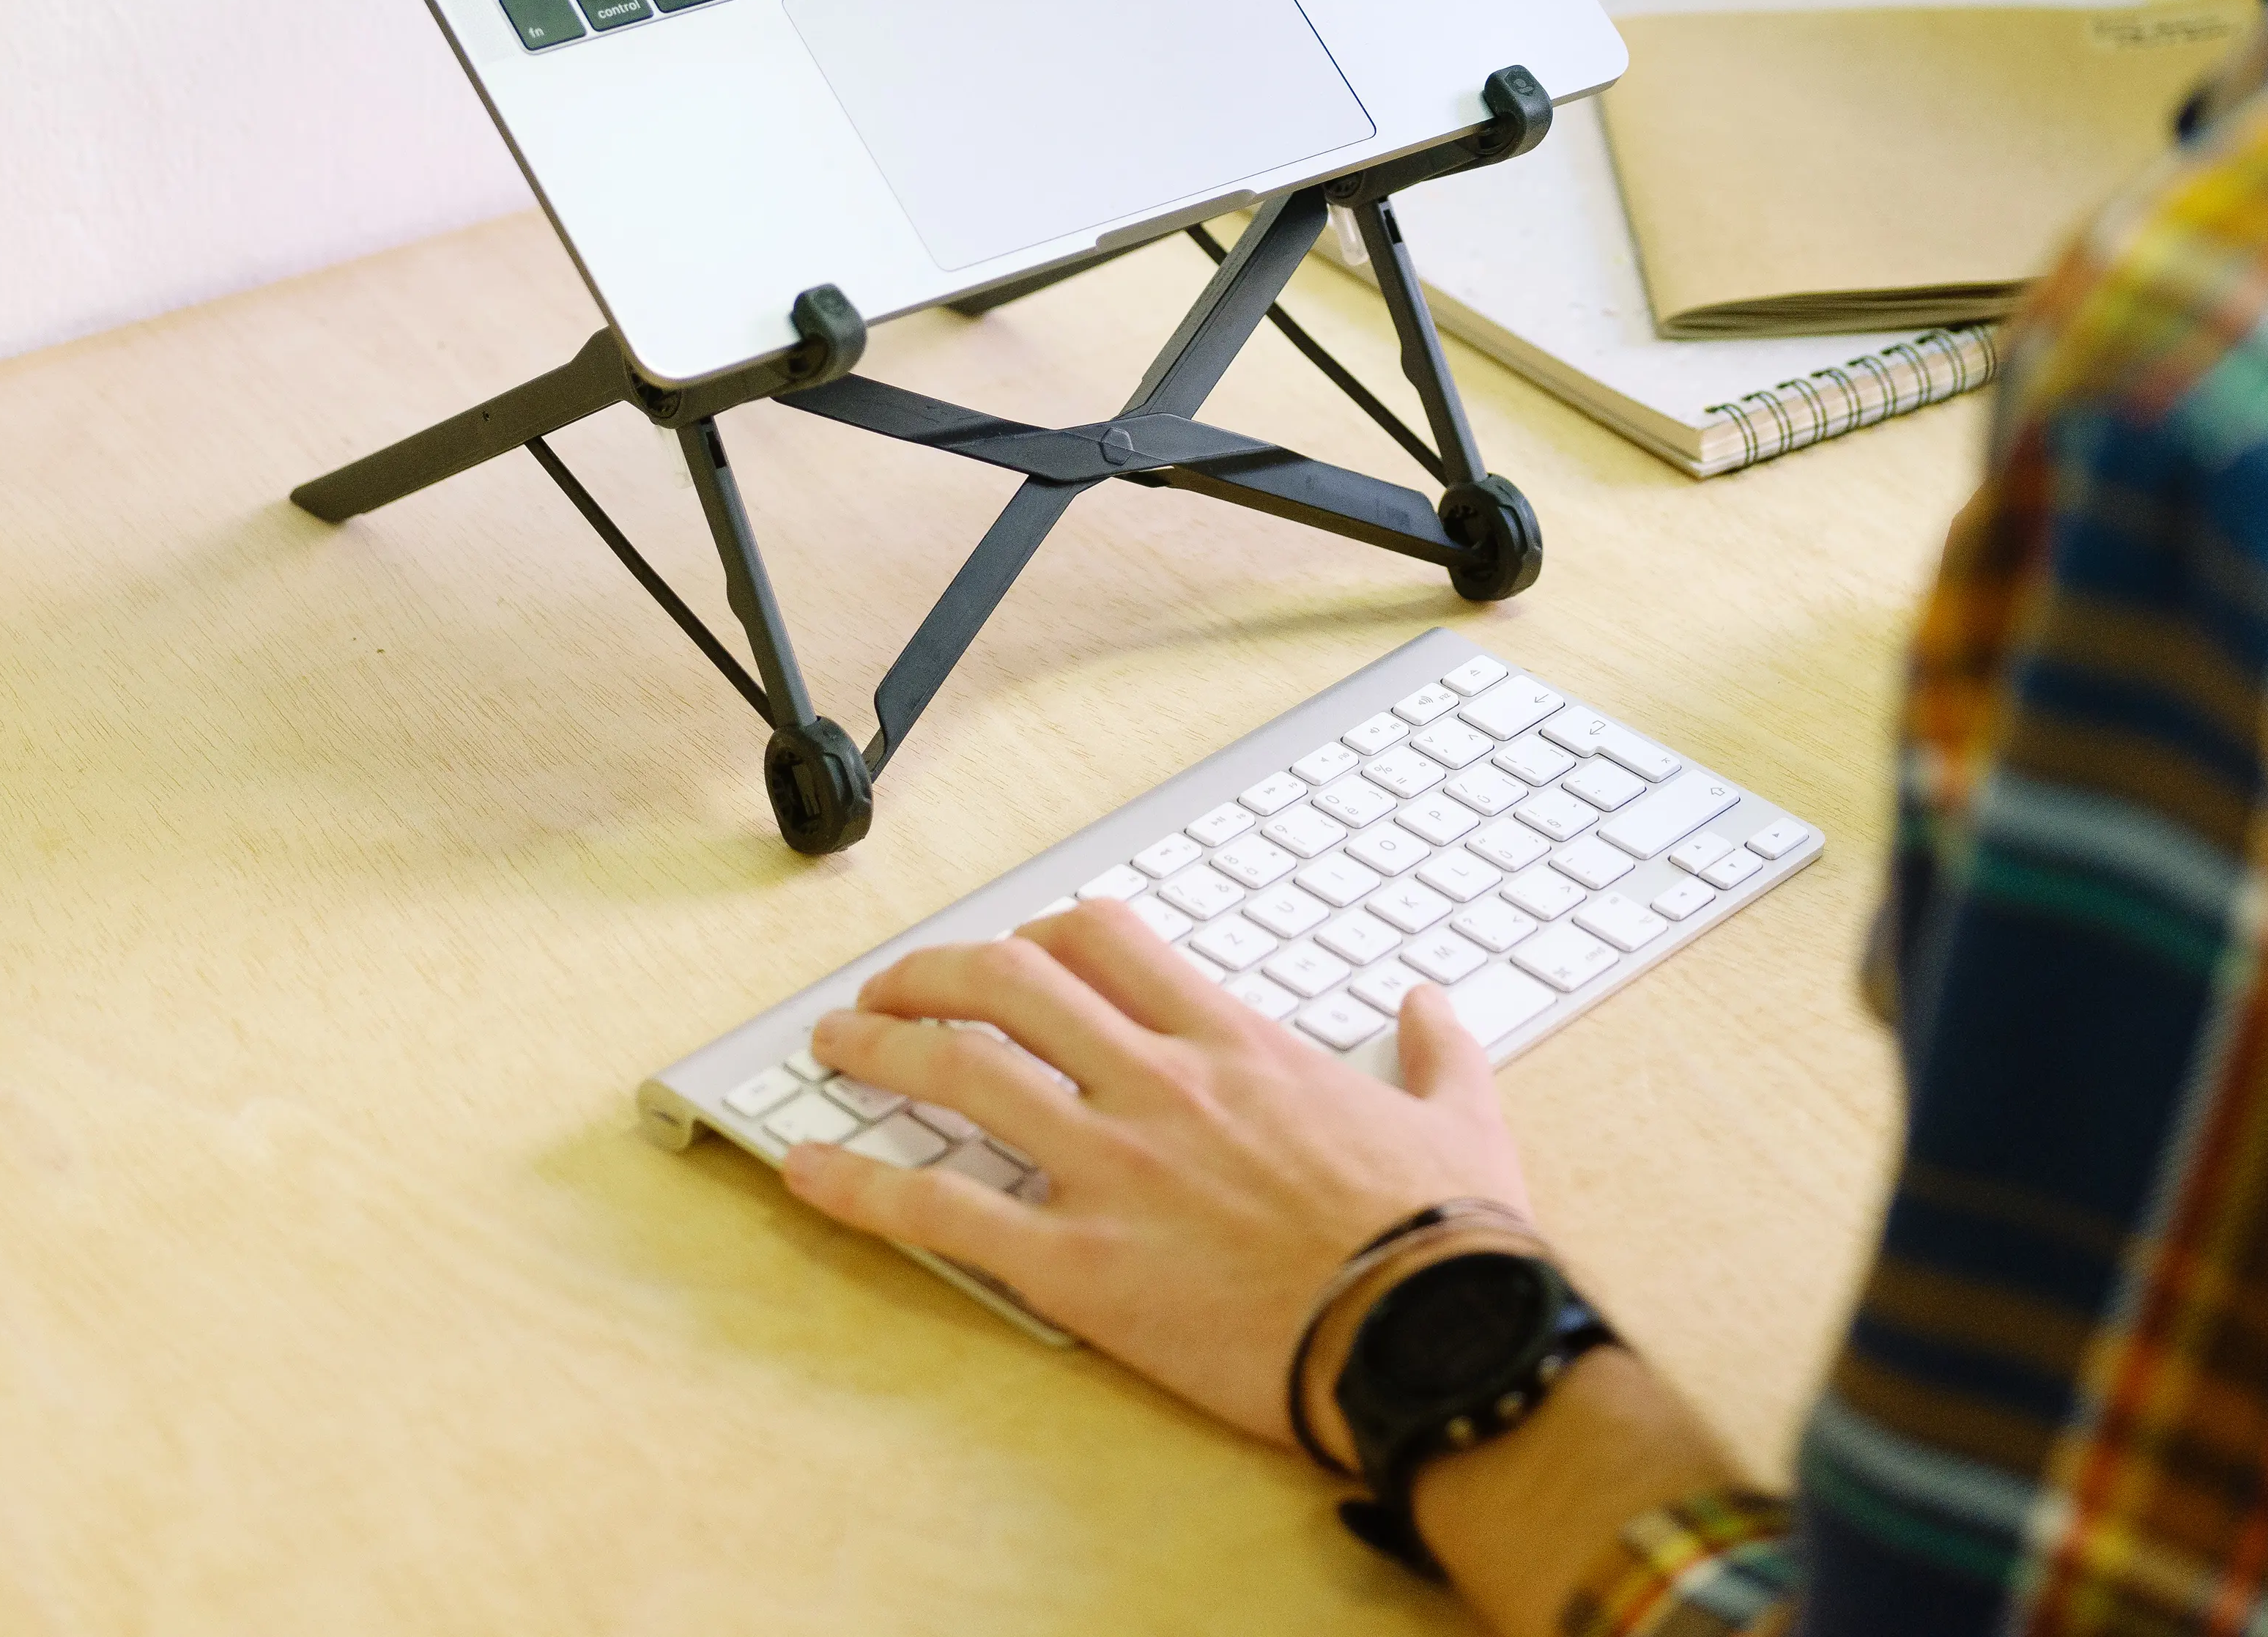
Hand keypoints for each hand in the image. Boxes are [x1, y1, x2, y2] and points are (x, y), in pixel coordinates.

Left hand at [783, 900, 1531, 1443]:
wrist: (1429, 1333)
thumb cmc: (1442, 1235)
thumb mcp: (1458, 1114)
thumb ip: (1438, 1047)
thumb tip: (1430, 1004)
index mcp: (1234, 1044)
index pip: (1105, 942)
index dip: (1038, 934)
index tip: (1011, 953)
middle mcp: (1158, 1085)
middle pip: (1010, 982)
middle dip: (931, 971)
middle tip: (886, 989)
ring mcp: (1113, 1170)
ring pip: (962, 1073)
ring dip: (878, 1049)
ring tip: (831, 1048)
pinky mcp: (1084, 1267)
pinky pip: (946, 1216)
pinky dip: (862, 1190)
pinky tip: (808, 1173)